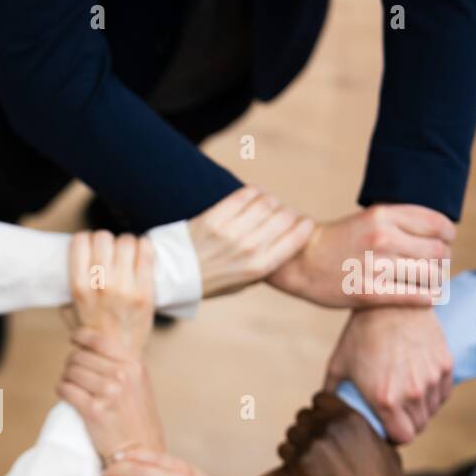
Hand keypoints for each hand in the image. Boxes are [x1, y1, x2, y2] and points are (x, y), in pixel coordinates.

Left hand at [57, 327, 162, 459]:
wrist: (139, 449)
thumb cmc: (135, 417)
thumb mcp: (138, 383)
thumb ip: (120, 363)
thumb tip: (91, 345)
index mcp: (134, 365)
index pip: (99, 340)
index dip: (81, 337)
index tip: (73, 339)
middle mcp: (122, 375)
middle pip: (80, 356)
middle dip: (72, 364)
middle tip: (73, 373)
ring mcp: (108, 392)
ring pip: (70, 372)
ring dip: (66, 378)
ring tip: (71, 386)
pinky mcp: (94, 410)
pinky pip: (65, 389)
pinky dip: (62, 390)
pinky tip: (66, 395)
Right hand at [67, 230, 154, 354]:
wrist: (118, 357)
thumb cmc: (94, 332)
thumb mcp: (70, 311)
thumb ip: (65, 290)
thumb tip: (68, 264)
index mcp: (79, 288)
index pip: (80, 241)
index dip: (86, 240)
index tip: (91, 246)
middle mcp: (100, 286)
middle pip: (103, 238)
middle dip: (107, 241)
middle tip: (111, 251)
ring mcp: (125, 289)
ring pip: (126, 241)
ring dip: (126, 244)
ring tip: (127, 254)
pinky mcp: (145, 292)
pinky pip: (146, 252)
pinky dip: (144, 247)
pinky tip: (141, 253)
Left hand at [187, 186, 314, 297]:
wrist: (171, 277)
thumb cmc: (209, 282)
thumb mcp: (242, 283)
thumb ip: (264, 265)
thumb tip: (288, 242)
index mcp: (259, 267)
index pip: (298, 235)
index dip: (304, 224)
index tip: (301, 222)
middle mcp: (248, 249)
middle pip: (285, 215)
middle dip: (287, 211)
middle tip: (280, 213)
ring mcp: (230, 233)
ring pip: (266, 202)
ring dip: (270, 200)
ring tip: (265, 205)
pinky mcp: (213, 219)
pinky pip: (244, 195)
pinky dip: (254, 192)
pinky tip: (253, 195)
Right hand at [268, 204, 454, 307]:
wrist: (301, 262)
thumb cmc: (339, 241)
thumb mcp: (369, 219)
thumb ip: (400, 222)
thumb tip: (441, 234)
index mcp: (382, 215)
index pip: (437, 225)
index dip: (448, 236)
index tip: (445, 243)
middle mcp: (380, 238)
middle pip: (437, 251)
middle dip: (443, 260)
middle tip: (437, 266)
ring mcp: (374, 266)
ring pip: (428, 275)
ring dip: (436, 280)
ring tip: (431, 282)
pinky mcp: (368, 292)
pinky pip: (413, 296)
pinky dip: (428, 297)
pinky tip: (429, 297)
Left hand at [277, 392, 427, 475]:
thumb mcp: (383, 443)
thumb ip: (364, 427)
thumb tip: (357, 419)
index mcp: (350, 417)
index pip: (320, 398)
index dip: (320, 409)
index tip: (321, 419)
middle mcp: (328, 427)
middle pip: (303, 415)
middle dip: (308, 426)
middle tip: (314, 441)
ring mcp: (311, 445)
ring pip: (292, 432)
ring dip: (297, 441)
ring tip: (308, 454)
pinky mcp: (299, 464)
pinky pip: (283, 449)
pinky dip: (289, 456)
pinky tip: (300, 465)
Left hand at [323, 306, 452, 443]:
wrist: (392, 300)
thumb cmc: (361, 333)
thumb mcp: (338, 364)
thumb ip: (330, 393)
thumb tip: (322, 409)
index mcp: (384, 399)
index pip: (402, 438)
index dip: (393, 438)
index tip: (386, 430)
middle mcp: (412, 393)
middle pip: (418, 427)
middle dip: (406, 426)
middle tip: (394, 416)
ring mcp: (432, 379)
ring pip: (431, 411)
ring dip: (420, 411)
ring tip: (404, 400)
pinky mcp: (446, 365)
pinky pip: (443, 393)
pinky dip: (433, 395)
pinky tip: (418, 386)